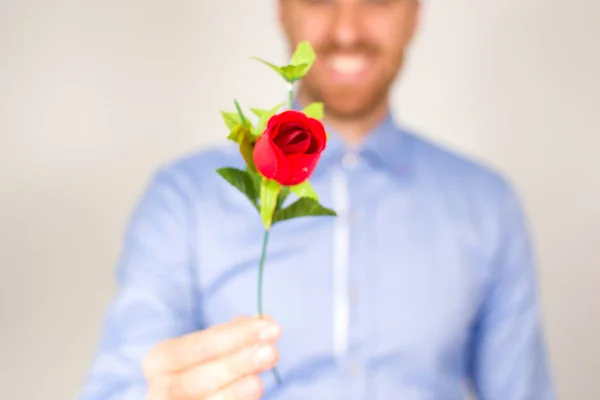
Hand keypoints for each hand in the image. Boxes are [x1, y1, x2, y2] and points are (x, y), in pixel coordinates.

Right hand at [143, 316, 280, 399]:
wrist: (184, 398)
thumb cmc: (200, 367)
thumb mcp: (211, 347)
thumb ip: (235, 334)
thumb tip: (266, 322)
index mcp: (161, 361)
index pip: (197, 346)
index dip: (234, 337)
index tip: (269, 328)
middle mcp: (160, 390)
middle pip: (197, 380)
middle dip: (236, 364)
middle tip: (270, 351)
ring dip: (235, 393)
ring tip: (258, 382)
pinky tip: (253, 392)